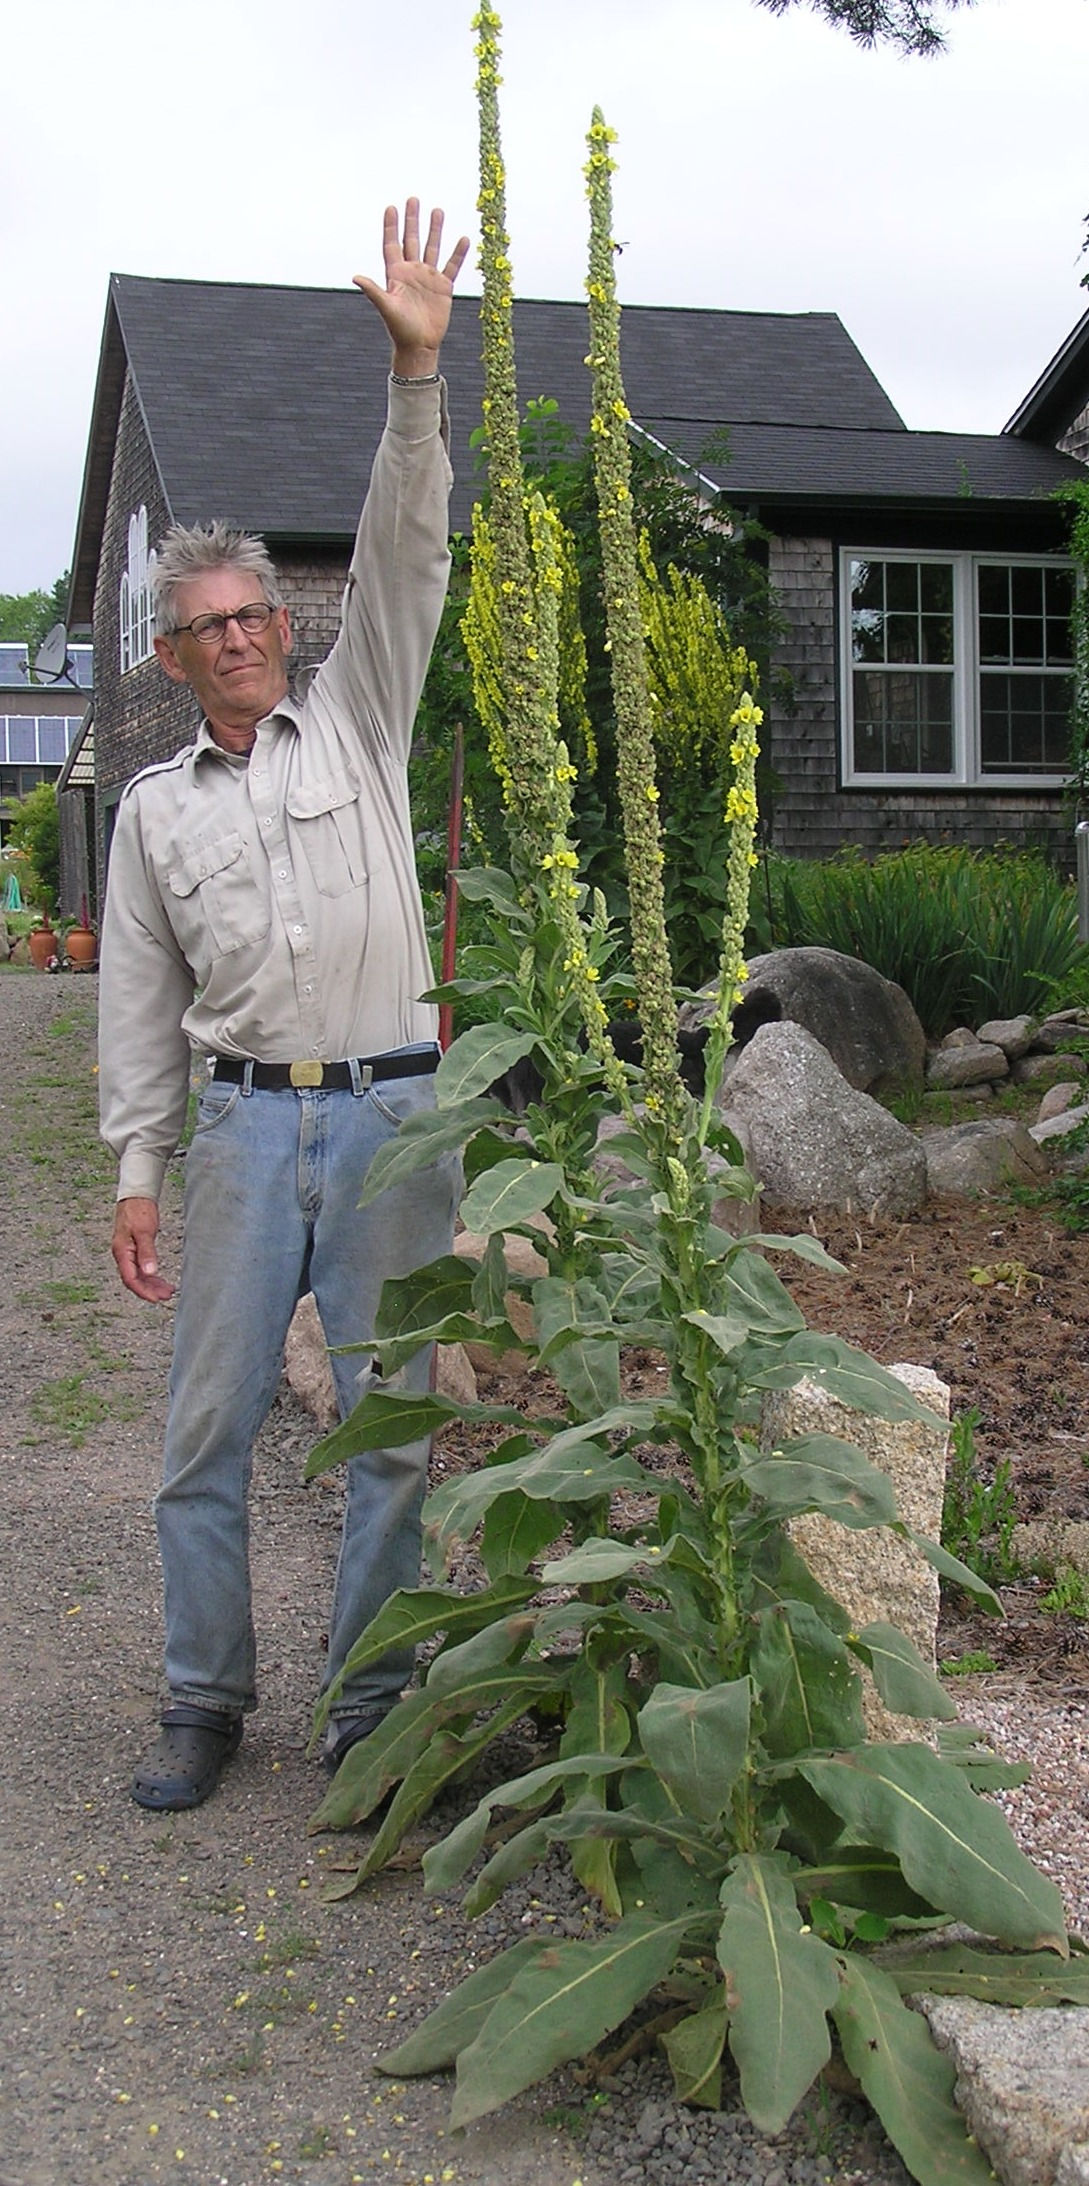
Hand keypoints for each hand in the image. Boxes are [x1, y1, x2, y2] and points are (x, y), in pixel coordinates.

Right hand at [112, 1197, 174, 1302]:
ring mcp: (128, 1253)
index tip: (156, 1299)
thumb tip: (150, 1273)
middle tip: (166, 1296)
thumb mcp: (144, 1231)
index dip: (143, 1291)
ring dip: (152, 1284)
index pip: (131, 1279)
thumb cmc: (138, 1210)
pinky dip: (151, 1275)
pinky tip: (160, 1279)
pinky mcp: (134, 1249)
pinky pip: (141, 1267)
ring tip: (167, 1291)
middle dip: (150, 1290)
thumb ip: (146, 1252)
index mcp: (122, 1252)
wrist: (135, 1196)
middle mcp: (123, 1255)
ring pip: (139, 1275)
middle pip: (134, 1280)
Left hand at [353, 200, 469, 378]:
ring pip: (432, 248)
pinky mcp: (443, 287)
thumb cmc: (399, 329)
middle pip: (412, 240)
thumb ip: (373, 290)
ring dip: (435, 230)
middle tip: (413, 199)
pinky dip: (458, 254)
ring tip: (438, 210)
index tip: (391, 207)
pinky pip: (452, 266)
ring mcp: (428, 278)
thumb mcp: (386, 308)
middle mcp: (412, 272)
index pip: (392, 244)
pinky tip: (463, 239)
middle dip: (412, 220)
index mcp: (396, 274)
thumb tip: (355, 277)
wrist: (419, 346)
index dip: (391, 226)